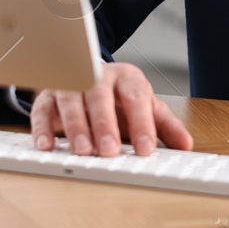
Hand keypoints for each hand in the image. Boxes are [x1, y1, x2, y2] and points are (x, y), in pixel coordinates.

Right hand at [30, 61, 192, 156]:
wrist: (88, 76)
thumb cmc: (119, 97)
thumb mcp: (145, 107)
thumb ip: (164, 126)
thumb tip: (186, 145)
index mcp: (127, 78)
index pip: (136, 97)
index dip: (141, 123)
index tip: (145, 148)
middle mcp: (98, 76)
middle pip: (100, 96)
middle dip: (105, 125)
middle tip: (109, 151)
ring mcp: (71, 84)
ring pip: (71, 100)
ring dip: (75, 126)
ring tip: (82, 151)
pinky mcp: (48, 96)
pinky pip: (42, 109)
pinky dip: (42, 127)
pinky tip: (47, 146)